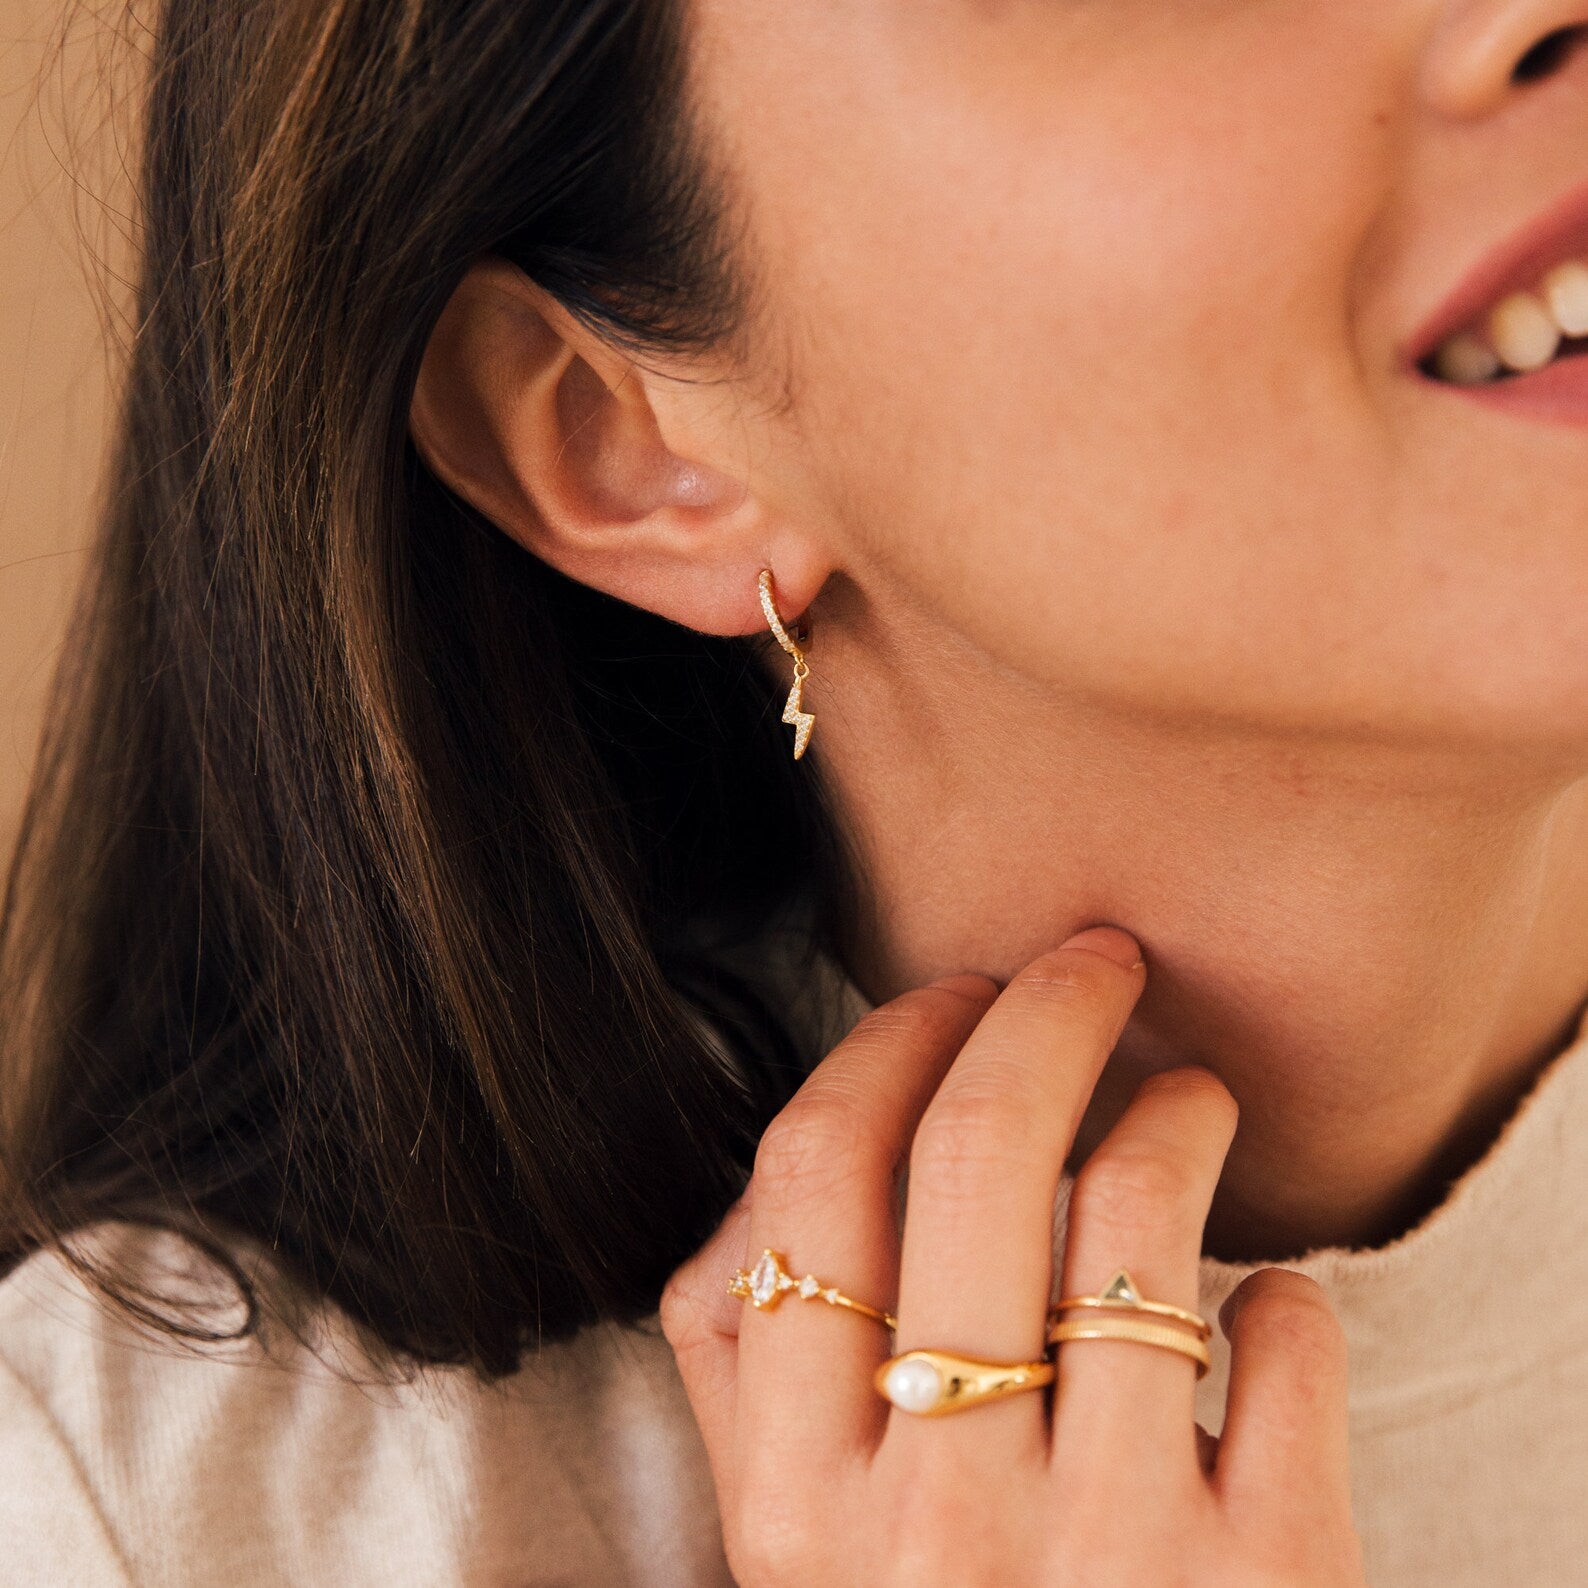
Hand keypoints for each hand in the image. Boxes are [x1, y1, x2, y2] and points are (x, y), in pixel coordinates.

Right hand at [661, 926, 1367, 1585]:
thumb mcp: (788, 1554)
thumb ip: (750, 1372)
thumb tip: (782, 1181)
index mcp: (799, 1501)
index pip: (814, 1176)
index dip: (885, 1043)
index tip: (944, 995)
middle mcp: (936, 1522)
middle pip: (975, 1153)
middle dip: (1039, 1008)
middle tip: (1092, 960)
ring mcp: (1106, 1553)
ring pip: (1139, 1212)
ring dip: (1178, 1112)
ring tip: (1193, 1098)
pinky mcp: (1267, 1582)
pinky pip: (1284, 1338)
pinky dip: (1289, 1290)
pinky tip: (1266, 1309)